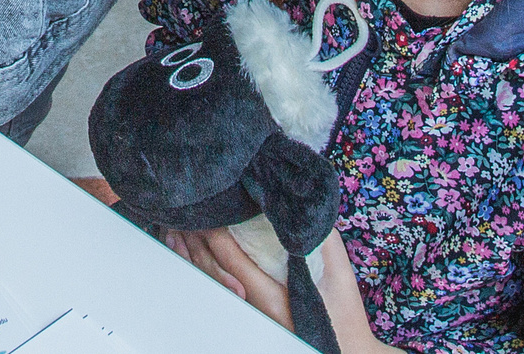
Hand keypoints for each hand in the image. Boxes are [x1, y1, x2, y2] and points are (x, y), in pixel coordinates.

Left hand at [167, 227, 387, 350]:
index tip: (213, 204)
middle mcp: (251, 307)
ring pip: (208, 280)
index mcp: (270, 297)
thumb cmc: (343, 319)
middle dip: (197, 237)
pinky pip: (214, 288)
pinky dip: (200, 268)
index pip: (230, 256)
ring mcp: (246, 314)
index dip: (216, 227)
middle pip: (211, 268)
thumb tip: (306, 208)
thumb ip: (325, 241)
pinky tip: (191, 252)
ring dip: (192, 252)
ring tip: (181, 228)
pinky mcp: (246, 316)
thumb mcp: (339, 277)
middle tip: (189, 210)